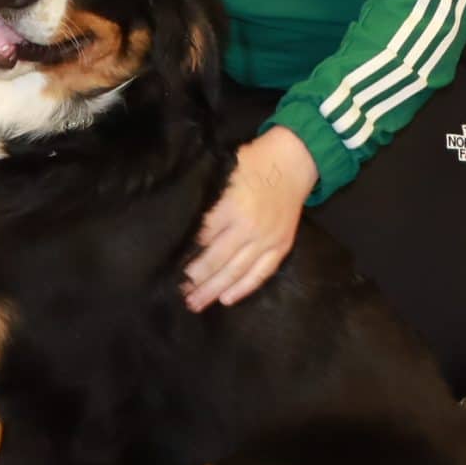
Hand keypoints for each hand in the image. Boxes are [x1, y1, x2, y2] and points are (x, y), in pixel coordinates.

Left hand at [184, 127, 318, 309]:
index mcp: (233, 206)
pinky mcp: (281, 245)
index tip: (171, 268)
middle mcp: (250, 227)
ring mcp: (267, 239)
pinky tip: (226, 299)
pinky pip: (261, 273)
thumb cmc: (254, 162)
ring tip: (196, 303)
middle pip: (217, 260)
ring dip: (214, 289)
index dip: (187, 254)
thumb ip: (209, 199)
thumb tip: (185, 224)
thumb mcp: (225, 172)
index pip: (203, 238)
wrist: (294, 160)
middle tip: (180, 293)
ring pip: (237, 272)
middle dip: (196, 280)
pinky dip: (244, 288)